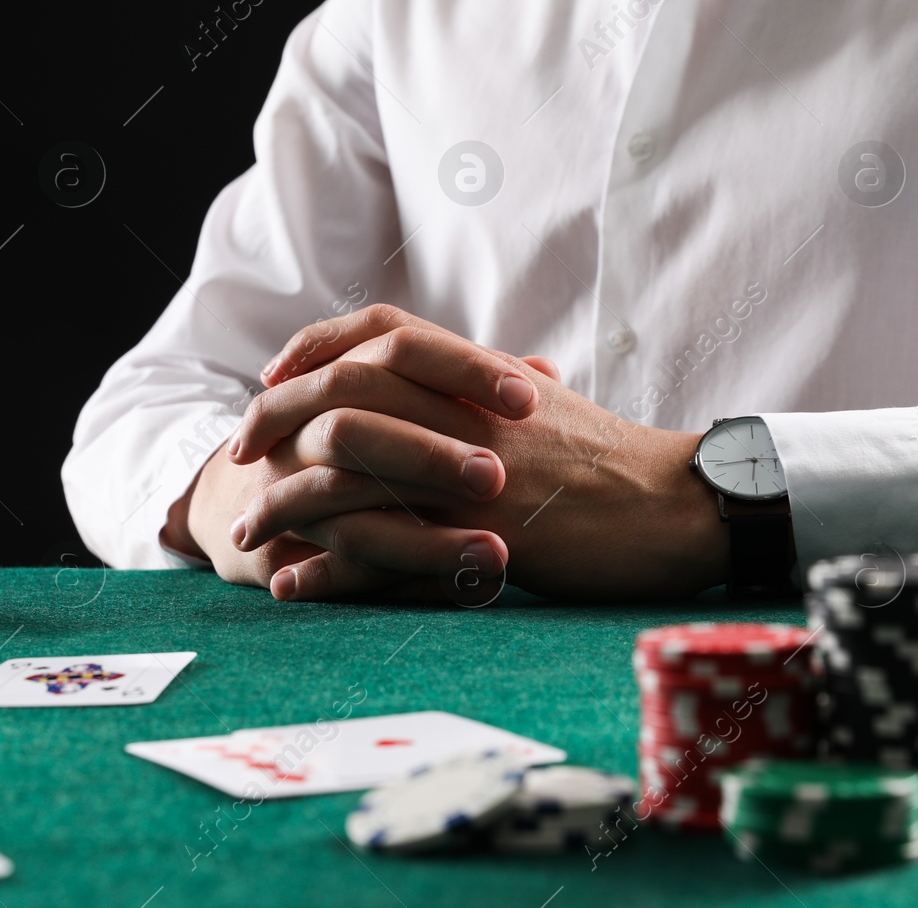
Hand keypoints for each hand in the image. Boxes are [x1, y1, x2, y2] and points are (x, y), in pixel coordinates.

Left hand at [233, 306, 730, 598]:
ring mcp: (467, 473)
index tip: (274, 371)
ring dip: (284, 502)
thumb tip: (482, 369)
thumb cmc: (620, 460)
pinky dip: (328, 568)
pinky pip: (379, 551)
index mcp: (481, 374)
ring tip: (245, 531)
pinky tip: (292, 585)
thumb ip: (502, 384)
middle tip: (239, 449)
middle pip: (343, 394)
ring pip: (346, 475)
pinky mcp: (475, 537)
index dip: (317, 345)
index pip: (382, 333)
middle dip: (275, 418)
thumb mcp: (555, 403)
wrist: (678, 507)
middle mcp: (465, 411)